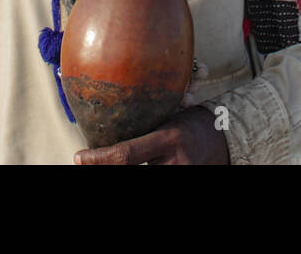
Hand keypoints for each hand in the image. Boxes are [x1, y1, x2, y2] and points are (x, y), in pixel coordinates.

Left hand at [73, 106, 229, 164]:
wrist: (221, 142)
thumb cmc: (189, 124)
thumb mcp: (168, 117)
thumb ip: (142, 123)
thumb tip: (106, 122)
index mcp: (169, 139)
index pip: (126, 154)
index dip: (98, 159)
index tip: (78, 157)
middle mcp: (174, 163)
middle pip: (129, 170)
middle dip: (107, 166)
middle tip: (88, 161)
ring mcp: (179, 175)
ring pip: (139, 176)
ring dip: (122, 167)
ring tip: (106, 160)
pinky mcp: (181, 182)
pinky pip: (149, 178)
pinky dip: (135, 170)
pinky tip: (127, 164)